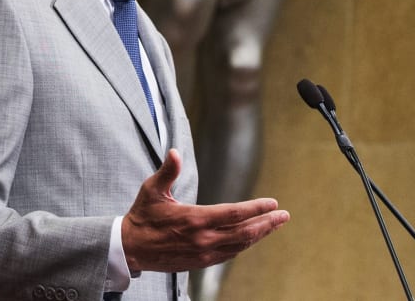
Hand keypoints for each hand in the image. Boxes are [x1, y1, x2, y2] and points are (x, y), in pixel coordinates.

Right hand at [121, 149, 289, 272]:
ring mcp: (203, 253)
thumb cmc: (142, 216)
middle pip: (244, 232)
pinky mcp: (200, 262)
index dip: (256, 208)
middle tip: (284, 216)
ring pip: (239, 245)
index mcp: (194, 219)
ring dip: (259, 235)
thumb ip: (167, 171)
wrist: (130, 248)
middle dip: (267, 223)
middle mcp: (203, 239)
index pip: (234, 213)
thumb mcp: (151, 190)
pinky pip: (229, 254)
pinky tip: (250, 238)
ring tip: (273, 226)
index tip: (272, 203)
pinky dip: (243, 245)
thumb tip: (174, 152)